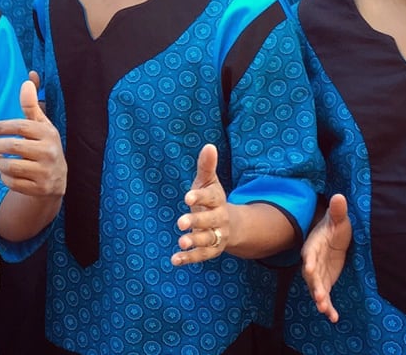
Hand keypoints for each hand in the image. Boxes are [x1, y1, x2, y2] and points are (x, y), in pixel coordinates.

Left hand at [0, 74, 65, 198]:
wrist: (57, 180)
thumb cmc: (44, 146)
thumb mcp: (40, 125)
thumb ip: (31, 104)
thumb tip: (28, 79)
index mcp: (48, 133)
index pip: (21, 126)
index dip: (1, 127)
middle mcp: (50, 152)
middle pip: (14, 146)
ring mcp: (46, 172)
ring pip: (12, 166)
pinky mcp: (40, 189)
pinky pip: (14, 183)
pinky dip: (4, 177)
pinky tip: (4, 172)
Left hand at [172, 144, 228, 265]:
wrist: (230, 224)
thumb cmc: (212, 199)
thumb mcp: (208, 182)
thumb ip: (206, 166)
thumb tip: (209, 146)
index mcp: (218, 200)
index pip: (211, 197)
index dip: (200, 197)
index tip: (187, 197)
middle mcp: (220, 219)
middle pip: (210, 221)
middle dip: (197, 221)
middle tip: (181, 222)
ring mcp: (217, 236)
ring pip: (207, 240)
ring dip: (194, 241)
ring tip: (181, 242)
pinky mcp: (212, 250)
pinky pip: (201, 256)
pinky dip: (188, 258)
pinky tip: (174, 259)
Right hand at [302, 194, 350, 322]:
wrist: (333, 236)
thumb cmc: (334, 226)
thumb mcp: (339, 219)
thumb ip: (338, 211)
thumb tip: (339, 196)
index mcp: (313, 246)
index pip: (309, 254)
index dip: (309, 262)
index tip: (308, 269)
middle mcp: (312, 262)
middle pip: (311, 276)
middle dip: (315, 287)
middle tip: (320, 298)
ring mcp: (318, 274)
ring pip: (316, 288)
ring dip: (320, 300)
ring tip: (325, 310)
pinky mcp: (325, 282)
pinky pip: (325, 297)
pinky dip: (328, 307)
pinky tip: (334, 318)